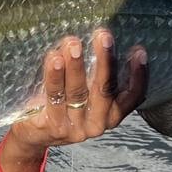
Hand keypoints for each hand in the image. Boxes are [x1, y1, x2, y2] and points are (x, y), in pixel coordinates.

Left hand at [0, 30, 147, 171]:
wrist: (32, 135)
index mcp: (110, 115)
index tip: (138, 50)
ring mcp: (74, 127)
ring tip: (73, 43)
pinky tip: (54, 59)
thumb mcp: (84, 95)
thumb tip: (100, 39)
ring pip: (78, 92)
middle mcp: (96, 124)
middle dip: (105, 60)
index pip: (131, 97)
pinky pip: (54, 97)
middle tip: (103, 35)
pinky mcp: (52, 126)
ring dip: (76, 65)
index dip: (138, 75)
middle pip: (104, 89)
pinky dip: (54, 76)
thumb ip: (94, 76)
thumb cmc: (62, 106)